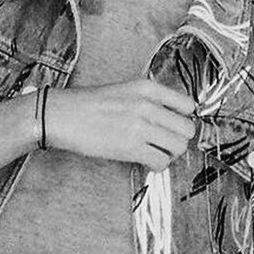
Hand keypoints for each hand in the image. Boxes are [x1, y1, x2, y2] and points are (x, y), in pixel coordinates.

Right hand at [46, 78, 196, 171]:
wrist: (65, 115)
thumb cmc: (91, 104)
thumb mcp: (126, 90)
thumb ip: (150, 100)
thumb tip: (171, 117)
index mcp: (147, 88)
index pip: (188, 105)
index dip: (185, 119)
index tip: (177, 126)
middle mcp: (148, 105)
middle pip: (187, 129)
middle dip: (180, 139)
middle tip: (167, 143)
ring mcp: (141, 126)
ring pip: (178, 147)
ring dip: (170, 154)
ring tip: (157, 153)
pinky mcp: (131, 147)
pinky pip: (161, 162)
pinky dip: (158, 166)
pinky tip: (148, 161)